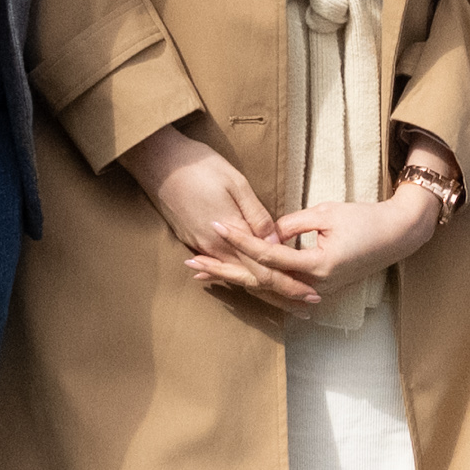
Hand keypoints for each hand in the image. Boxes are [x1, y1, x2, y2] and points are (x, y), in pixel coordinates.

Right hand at [123, 125, 296, 308]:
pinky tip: (248, 284)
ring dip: (262, 290)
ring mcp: (200, 246)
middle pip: (252, 282)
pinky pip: (219, 266)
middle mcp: (214, 248)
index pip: (264, 271)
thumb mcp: (236, 184)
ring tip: (286, 301)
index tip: (312, 296)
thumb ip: (257, 216)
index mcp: (229, 236)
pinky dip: (238, 277)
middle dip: (281, 296)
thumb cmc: (200, 166)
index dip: (289, 285)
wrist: (158, 161)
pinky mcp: (192, 240)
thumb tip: (275, 243)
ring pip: (236, 276)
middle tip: (307, 307)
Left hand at [191, 187, 441, 317]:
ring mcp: (315, 292)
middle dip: (223, 270)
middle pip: (259, 281)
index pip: (268, 255)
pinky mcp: (316, 290)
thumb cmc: (365, 219)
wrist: (397, 237)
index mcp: (317, 266)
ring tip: (202, 273)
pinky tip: (233, 278)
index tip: (217, 225)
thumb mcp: (326, 213)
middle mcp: (313, 286)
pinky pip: (279, 289)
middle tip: (192, 262)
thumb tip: (263, 232)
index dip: (240, 240)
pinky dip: (254, 283)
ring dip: (233, 279)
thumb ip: (291, 224)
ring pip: (266, 288)